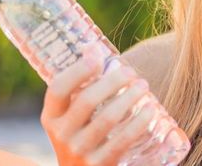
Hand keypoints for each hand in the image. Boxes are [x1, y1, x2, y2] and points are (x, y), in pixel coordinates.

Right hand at [40, 59, 160, 164]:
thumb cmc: (84, 137)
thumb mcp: (72, 119)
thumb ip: (80, 91)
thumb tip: (95, 47)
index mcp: (51, 118)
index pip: (58, 89)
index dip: (78, 71)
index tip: (98, 57)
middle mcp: (61, 135)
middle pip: (87, 100)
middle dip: (113, 81)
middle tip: (131, 72)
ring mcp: (79, 152)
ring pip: (107, 118)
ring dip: (129, 97)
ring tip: (143, 86)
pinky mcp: (100, 165)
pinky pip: (123, 140)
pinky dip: (139, 122)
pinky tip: (150, 110)